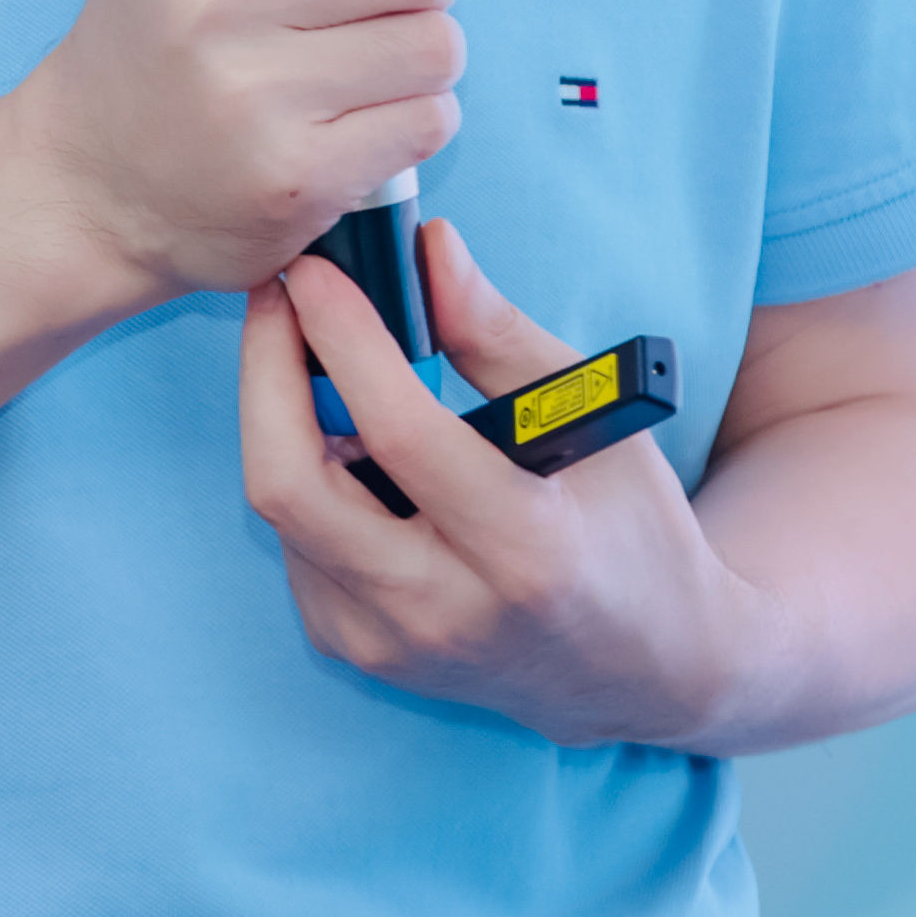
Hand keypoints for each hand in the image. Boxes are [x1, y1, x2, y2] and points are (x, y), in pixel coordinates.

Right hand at [8, 0, 465, 307]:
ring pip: (437, 44)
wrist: (87, 183)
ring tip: (354, 68)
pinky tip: (349, 121)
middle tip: (364, 6)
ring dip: (416, 57)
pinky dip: (408, 119)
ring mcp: (251, 95)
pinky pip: (430, 119)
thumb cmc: (155, 43)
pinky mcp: (295, 178)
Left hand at [238, 221, 771, 749]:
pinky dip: (308, 480)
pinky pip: (296, 547)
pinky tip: (343, 446)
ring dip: (281, 421)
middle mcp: (447, 613)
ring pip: (283, 513)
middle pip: (293, 486)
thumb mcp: (596, 420)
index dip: (344, 340)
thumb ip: (499, 334)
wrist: (648, 666)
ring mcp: (393, 645)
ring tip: (316, 360)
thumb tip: (426, 250)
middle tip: (279, 301)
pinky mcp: (359, 652)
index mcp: (527, 552)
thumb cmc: (630, 526)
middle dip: (266, 375)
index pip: (400, 433)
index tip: (314, 272)